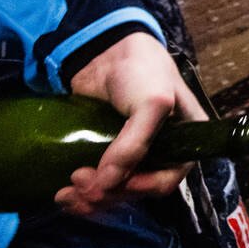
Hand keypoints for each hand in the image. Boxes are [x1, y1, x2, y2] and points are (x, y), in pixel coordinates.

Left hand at [59, 32, 205, 215]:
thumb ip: (134, 144)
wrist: (105, 49)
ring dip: (89, 199)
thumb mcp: (152, 103)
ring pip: (113, 191)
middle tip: (78, 182)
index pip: (165, 180)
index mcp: (184, 142)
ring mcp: (132, 155)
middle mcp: (161, 153)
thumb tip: (106, 183)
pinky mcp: (106, 153)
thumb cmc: (142, 70)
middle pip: (134, 190)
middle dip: (106, 193)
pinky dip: (81, 193)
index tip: (111, 184)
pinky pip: (97, 183)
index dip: (138, 188)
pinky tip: (63, 193)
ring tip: (65, 193)